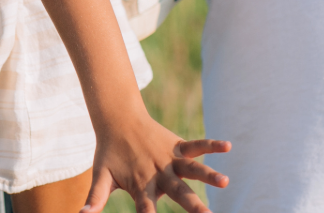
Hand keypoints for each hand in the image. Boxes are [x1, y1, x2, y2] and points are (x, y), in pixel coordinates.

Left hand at [82, 110, 230, 212]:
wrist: (116, 119)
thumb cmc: (109, 153)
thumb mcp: (101, 177)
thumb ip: (95, 198)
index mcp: (140, 185)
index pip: (146, 208)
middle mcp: (158, 173)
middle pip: (178, 192)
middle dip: (194, 206)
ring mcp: (169, 158)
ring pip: (192, 168)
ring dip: (208, 175)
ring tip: (225, 181)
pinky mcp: (177, 145)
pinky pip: (196, 145)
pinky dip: (211, 145)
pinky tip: (227, 145)